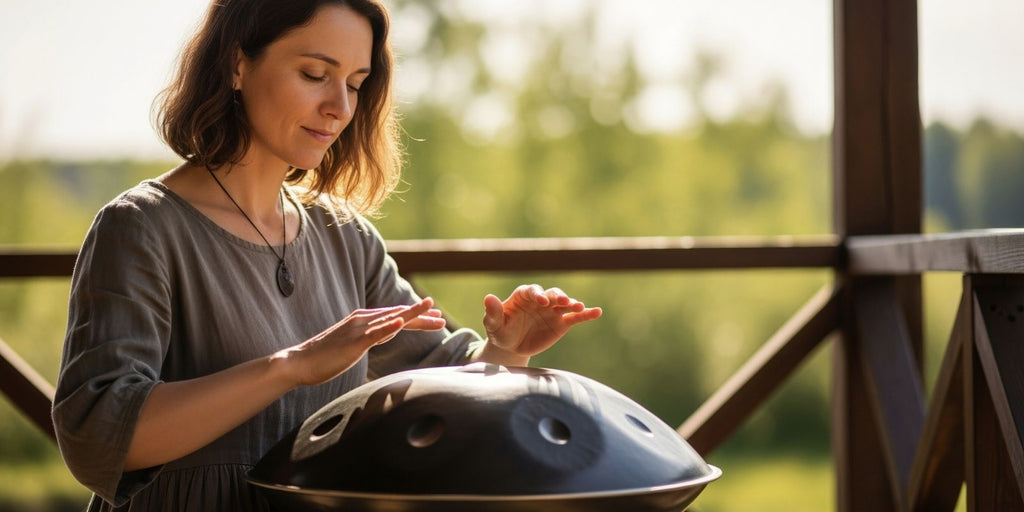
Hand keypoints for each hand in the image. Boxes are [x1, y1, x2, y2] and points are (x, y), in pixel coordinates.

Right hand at [281, 298, 444, 385]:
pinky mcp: (352, 343)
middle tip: (441, 318)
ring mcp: (358, 330)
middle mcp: (363, 320)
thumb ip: (371, 337)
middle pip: (398, 315)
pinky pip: (374, 334)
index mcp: (363, 320)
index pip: (395, 316)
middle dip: (421, 316)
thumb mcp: (353, 345)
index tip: (435, 318)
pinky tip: (401, 323)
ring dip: (412, 314)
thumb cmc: (324, 357)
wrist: (299, 362)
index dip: (417, 317)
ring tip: (429, 309)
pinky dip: (388, 327)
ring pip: (390, 320)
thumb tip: (387, 334)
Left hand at [481, 285, 601, 363]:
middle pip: (551, 294)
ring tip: (579, 307)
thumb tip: (488, 297)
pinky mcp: (562, 323)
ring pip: (565, 304)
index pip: (532, 291)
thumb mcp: (494, 324)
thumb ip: (493, 312)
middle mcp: (540, 300)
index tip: (541, 301)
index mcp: (523, 296)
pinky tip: (597, 312)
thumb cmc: (500, 332)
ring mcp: (553, 311)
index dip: (537, 294)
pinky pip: (576, 318)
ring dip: (573, 303)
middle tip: (562, 301)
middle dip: (557, 297)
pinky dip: (586, 314)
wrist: (512, 347)